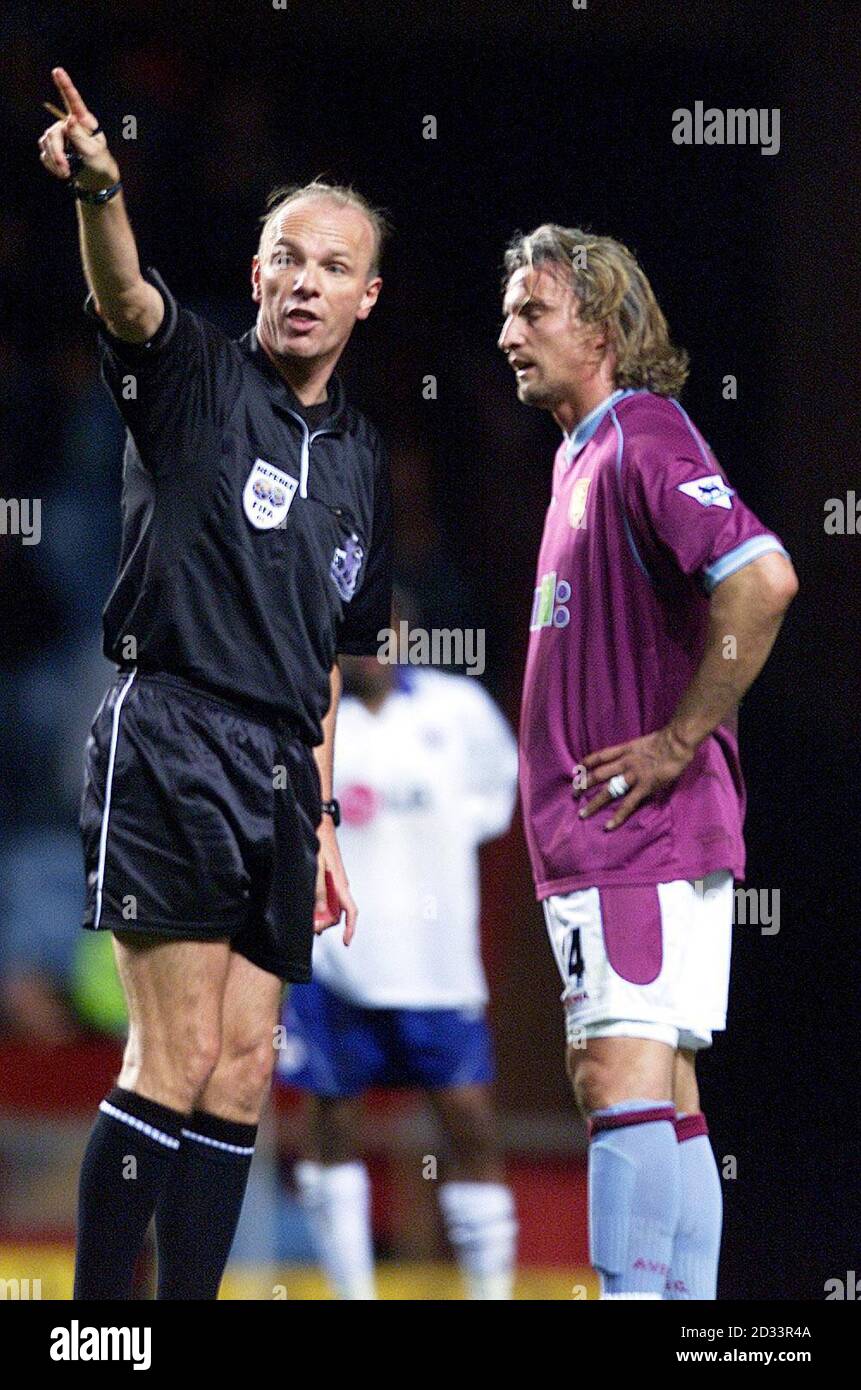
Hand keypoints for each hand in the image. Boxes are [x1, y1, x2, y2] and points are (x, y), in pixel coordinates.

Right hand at [38, 67, 118, 188]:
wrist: (95, 178)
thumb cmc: (99, 163)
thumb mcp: (94, 152)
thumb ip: (80, 137)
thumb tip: (70, 120)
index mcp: (84, 121)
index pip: (74, 101)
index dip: (65, 86)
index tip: (58, 71)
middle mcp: (69, 124)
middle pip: (54, 133)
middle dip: (57, 153)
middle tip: (65, 169)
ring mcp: (59, 134)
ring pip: (46, 143)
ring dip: (55, 161)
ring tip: (67, 172)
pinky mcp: (52, 147)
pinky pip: (44, 154)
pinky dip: (52, 165)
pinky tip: (62, 171)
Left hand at [314, 818, 357, 944]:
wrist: (321, 825)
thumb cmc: (320, 844)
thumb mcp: (316, 867)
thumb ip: (318, 889)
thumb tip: (321, 911)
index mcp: (341, 885)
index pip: (351, 912)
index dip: (350, 929)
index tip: (346, 942)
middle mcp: (341, 886)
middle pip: (339, 913)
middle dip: (327, 924)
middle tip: (311, 929)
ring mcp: (337, 882)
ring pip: (332, 906)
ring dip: (322, 916)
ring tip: (308, 922)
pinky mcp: (331, 878)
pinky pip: (328, 898)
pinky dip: (320, 906)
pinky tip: (310, 909)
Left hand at [577, 726, 694, 829]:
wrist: (676, 744)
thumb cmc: (662, 742)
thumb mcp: (640, 744)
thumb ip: (629, 753)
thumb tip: (622, 760)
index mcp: (623, 751)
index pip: (599, 756)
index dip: (586, 763)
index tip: (576, 770)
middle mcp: (624, 763)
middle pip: (598, 774)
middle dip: (583, 785)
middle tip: (573, 794)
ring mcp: (633, 776)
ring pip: (608, 791)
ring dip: (594, 803)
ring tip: (583, 813)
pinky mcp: (644, 788)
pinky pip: (628, 804)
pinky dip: (618, 816)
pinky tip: (608, 826)